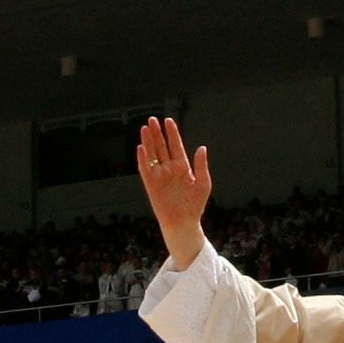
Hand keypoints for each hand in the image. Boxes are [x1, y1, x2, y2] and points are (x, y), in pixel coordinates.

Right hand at [136, 116, 211, 270]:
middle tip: (152, 119)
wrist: (183, 223)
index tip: (168, 121)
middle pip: (161, 147)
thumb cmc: (194, 205)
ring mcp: (159, 176)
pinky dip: (142, 158)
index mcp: (183, 167)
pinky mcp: (151, 184)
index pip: (175, 145)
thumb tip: (202, 148)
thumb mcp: (203, 183)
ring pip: (152, 154)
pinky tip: (140, 147)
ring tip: (145, 128)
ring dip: (148, 142)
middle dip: (157, 133)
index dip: (172, 133)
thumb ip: (201, 165)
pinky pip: (145, 168)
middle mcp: (169, 169)